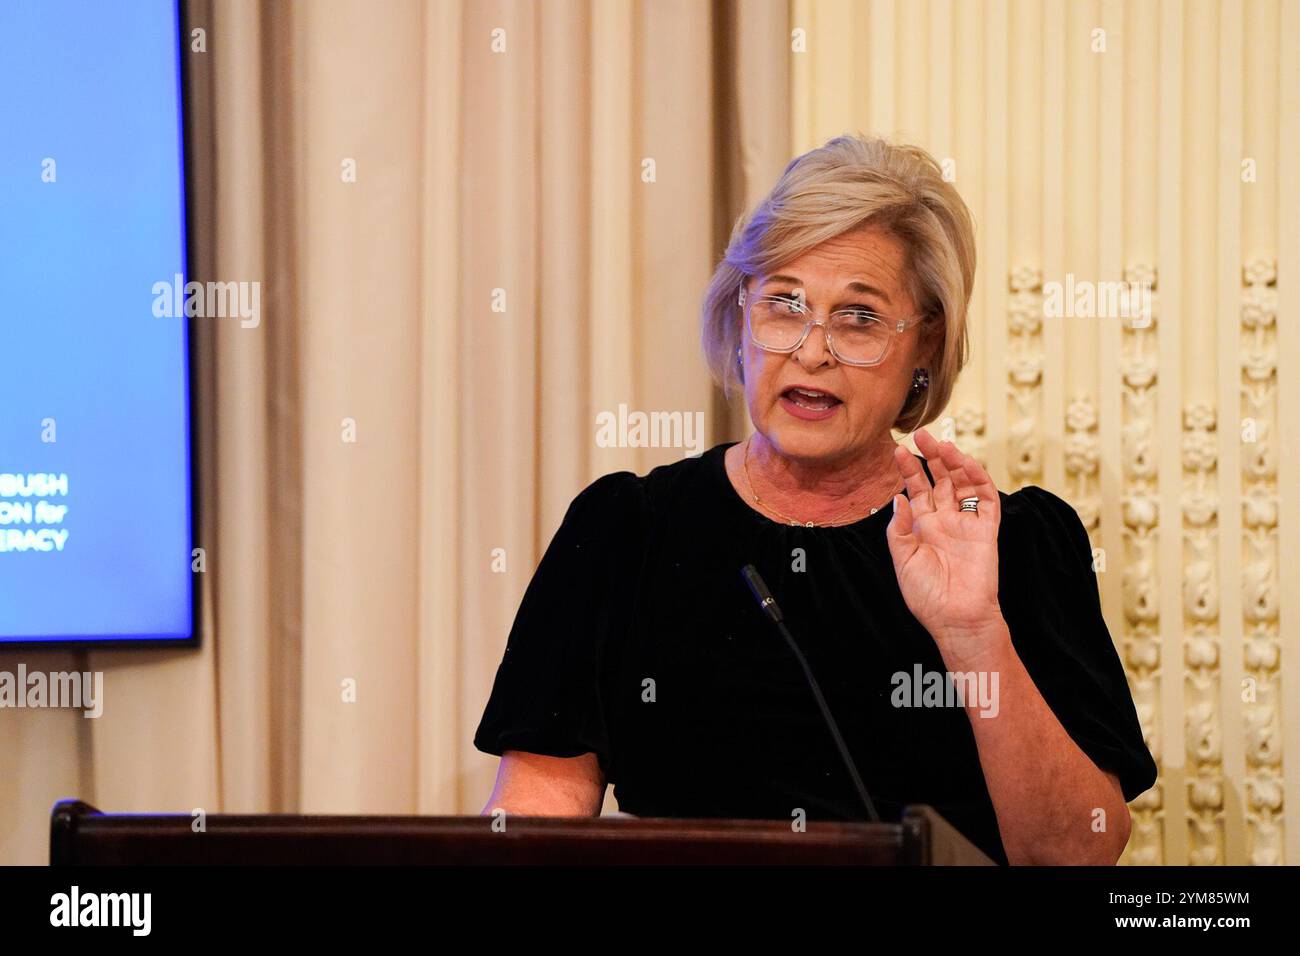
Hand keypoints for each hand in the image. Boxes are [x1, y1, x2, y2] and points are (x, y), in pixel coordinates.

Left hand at [885, 429, 1003, 654]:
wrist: (955, 619)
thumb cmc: (927, 596)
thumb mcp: (902, 560)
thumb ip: (899, 529)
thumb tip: (899, 498)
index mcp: (923, 527)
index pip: (917, 490)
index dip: (908, 470)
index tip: (896, 450)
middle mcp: (945, 521)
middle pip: (940, 480)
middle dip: (930, 457)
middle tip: (921, 434)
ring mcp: (966, 523)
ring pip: (963, 484)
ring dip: (954, 462)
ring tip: (941, 444)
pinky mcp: (986, 530)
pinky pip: (986, 499)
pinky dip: (978, 479)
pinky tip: (965, 463)